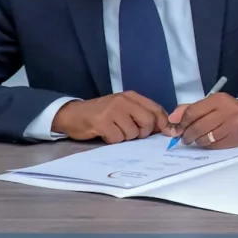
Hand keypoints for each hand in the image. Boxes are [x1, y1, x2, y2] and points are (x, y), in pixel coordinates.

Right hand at [51, 91, 171, 143]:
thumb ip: (142, 114)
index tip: (166, 134)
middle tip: (131, 133)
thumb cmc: (101, 113)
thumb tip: (165, 128)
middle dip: (143, 133)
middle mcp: (124, 101)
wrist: (72, 114)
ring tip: (115, 132)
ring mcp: (112, 111)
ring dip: (126, 138)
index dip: (164, 123)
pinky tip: (106, 135)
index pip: (157, 109)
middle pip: (148, 122)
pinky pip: (118, 138)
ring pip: (133, 133)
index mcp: (132, 96)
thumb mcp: (123, 108)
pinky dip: (114, 140)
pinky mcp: (101, 122)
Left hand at [166, 94, 237, 149]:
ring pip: (205, 138)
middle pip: (198, 127)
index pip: (192, 112)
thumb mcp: (209, 104)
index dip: (181, 123)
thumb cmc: (226, 110)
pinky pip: (214, 146)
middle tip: (185, 138)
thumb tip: (172, 119)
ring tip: (196, 139)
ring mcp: (233, 125)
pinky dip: (207, 145)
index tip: (177, 129)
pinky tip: (208, 141)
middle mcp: (227, 111)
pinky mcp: (235, 138)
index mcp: (219, 99)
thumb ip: (189, 109)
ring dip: (196, 141)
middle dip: (187, 135)